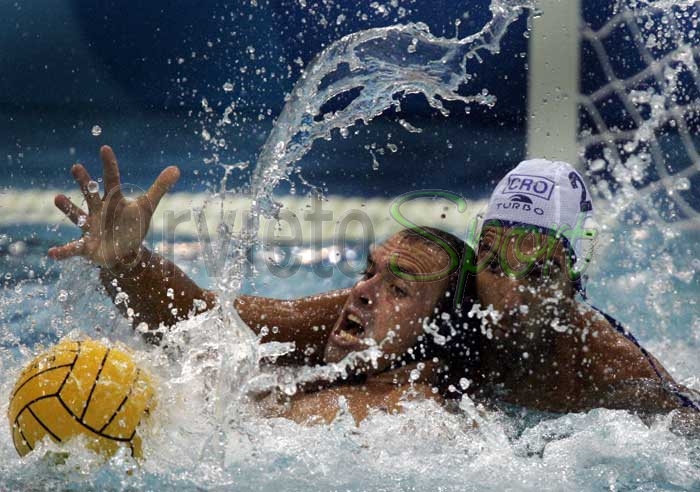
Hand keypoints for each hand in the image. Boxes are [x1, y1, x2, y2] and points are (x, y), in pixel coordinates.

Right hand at [48, 145, 179, 269]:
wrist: (124, 252)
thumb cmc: (133, 226)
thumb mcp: (147, 207)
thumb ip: (160, 188)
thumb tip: (176, 168)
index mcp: (113, 200)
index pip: (112, 179)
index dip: (110, 165)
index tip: (105, 148)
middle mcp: (99, 210)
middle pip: (91, 192)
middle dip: (84, 181)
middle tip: (77, 167)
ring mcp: (90, 227)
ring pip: (77, 215)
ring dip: (68, 208)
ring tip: (57, 198)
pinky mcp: (86, 246)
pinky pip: (72, 248)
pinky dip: (63, 252)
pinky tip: (52, 253)